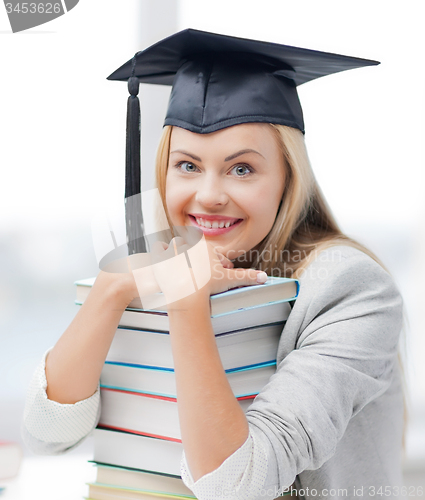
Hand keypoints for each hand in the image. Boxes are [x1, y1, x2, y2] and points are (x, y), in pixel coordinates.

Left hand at [149, 236, 266, 306]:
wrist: (187, 293)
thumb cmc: (207, 285)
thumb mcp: (229, 279)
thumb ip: (247, 276)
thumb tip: (264, 277)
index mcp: (204, 245)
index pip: (206, 248)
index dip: (208, 259)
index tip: (208, 270)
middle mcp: (188, 243)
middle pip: (190, 244)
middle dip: (192, 255)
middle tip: (193, 268)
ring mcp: (173, 249)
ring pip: (174, 244)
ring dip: (175, 251)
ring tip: (177, 263)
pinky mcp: (160, 257)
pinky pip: (157, 248)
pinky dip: (158, 253)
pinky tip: (162, 260)